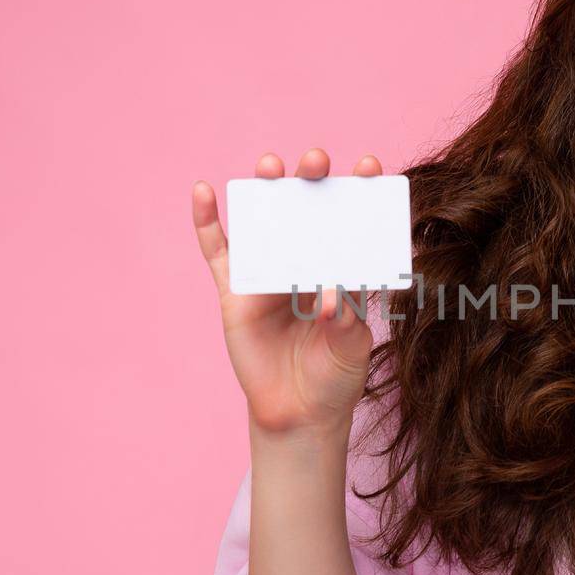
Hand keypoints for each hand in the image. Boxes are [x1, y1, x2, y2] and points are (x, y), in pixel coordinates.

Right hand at [192, 148, 384, 436]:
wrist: (300, 413)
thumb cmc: (335, 376)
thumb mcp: (352, 348)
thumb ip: (345, 321)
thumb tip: (329, 295)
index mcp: (343, 268)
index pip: (354, 221)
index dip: (361, 191)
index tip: (370, 166)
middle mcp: (306, 260)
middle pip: (308, 208)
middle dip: (312, 179)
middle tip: (316, 161)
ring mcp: (269, 272)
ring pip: (264, 220)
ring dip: (265, 187)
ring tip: (271, 165)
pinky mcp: (235, 291)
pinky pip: (218, 251)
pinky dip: (207, 221)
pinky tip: (204, 191)